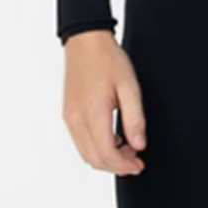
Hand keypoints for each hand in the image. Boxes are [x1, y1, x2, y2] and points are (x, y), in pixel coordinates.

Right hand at [62, 30, 146, 177]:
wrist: (86, 41)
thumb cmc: (107, 59)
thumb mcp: (130, 87)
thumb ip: (135, 119)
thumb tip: (139, 145)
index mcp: (93, 114)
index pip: (106, 155)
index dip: (125, 166)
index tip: (138, 164)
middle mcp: (77, 120)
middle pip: (94, 160)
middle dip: (116, 166)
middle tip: (135, 160)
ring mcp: (70, 117)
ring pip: (86, 153)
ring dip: (106, 158)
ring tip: (126, 149)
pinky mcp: (68, 113)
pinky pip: (81, 141)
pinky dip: (96, 147)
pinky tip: (112, 138)